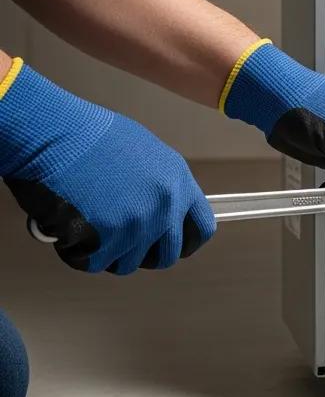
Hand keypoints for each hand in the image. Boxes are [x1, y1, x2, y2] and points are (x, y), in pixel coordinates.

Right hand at [0, 59, 214, 272]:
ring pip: (127, 263)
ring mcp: (137, 226)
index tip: (172, 245)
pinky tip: (68, 228)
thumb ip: (160, 186)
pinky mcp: (106, 239)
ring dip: (107, 252)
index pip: (202, 228)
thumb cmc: (88, 135)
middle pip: (165, 255)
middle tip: (121, 243)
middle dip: (144, 255)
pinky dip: (78, 252)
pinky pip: (93, 263)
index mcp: (178, 183)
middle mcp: (164, 208)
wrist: (51, 134)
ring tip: (87, 224)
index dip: (185, 242)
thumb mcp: (144, 152)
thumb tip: (161, 209)